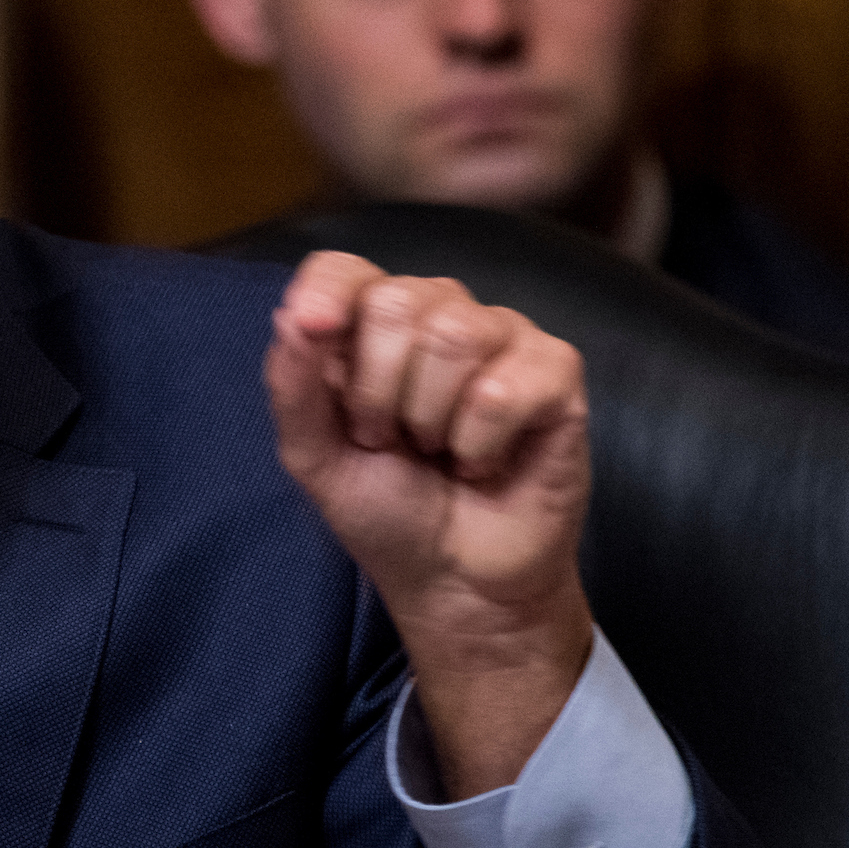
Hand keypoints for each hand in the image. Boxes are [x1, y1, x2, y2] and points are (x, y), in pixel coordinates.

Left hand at [266, 251, 595, 798]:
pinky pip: (504, 387)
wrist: (453, 579)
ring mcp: (503, 337)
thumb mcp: (314, 455)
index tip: (315, 332)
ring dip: (429, 419)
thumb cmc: (386, 509)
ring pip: (454, 334)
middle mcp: (438, 314)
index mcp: (372, 324)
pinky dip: (479, 443)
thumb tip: (292, 314)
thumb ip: (293, 384)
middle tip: (391, 438)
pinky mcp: (556, 374)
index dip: (327, 293)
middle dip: (376, 391)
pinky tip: (483, 461)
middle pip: (395, 301)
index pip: (343, 268)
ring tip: (437, 449)